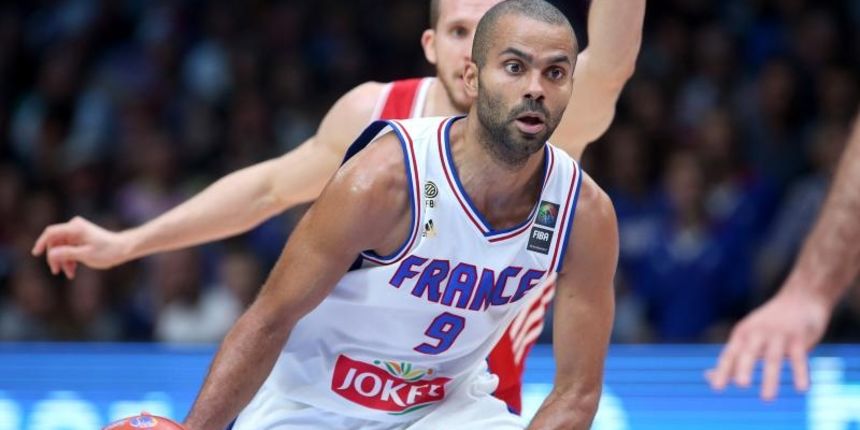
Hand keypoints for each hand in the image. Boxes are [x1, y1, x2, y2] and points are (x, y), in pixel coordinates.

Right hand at [31, 216, 130, 278]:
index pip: (51, 232)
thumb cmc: (107, 251)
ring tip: (68, 273)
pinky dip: (69, 258)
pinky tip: (72, 270)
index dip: (41, 243)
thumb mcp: (86, 255)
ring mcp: (78, 231)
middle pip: (55, 241)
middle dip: (55, 257)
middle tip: (57, 271)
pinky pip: (68, 247)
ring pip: (61, 246)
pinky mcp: (81, 236)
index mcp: (75, 228)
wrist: (124, 248)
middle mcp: (75, 226)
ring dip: (62, 260)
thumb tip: (51, 254)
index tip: (36, 254)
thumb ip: (67, 254)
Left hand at [706, 288, 830, 399]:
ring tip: (767, 398)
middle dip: (744, 367)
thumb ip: (731, 358)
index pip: (730, 354)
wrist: (801, 296)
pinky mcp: (799, 337)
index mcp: (743, 334)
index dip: (723, 370)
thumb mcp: (747, 337)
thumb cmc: (770, 323)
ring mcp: (779, 334)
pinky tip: (802, 389)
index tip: (716, 388)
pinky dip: (800, 373)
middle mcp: (758, 333)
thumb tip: (708, 377)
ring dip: (770, 378)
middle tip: (741, 385)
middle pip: (749, 352)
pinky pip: (799, 357)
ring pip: (774, 358)